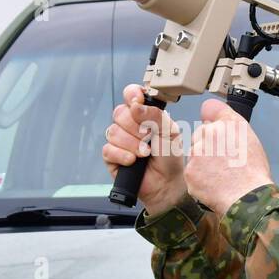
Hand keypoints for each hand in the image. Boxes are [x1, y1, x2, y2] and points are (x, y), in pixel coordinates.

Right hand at [101, 84, 186, 215]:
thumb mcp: (170, 132)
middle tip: (148, 137)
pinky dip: (122, 155)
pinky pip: (108, 149)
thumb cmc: (170, 157)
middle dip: (135, 127)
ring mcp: (119, 141)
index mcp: (144, 114)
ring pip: (113, 131)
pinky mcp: (112, 157)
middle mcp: (130, 125)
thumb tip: (136, 105)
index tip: (138, 102)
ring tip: (145, 154)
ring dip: (131, 144)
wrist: (167, 183)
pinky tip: (133, 161)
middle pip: (119, 113)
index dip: (132, 95)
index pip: (131, 95)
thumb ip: (155, 115)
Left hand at [185, 98, 273, 217]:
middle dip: (208, 144)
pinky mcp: (189, 171)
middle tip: (224, 161)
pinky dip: (200, 178)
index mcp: (227, 123)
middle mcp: (209, 133)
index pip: (210, 108)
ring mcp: (197, 152)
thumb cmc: (253, 172)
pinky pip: (192, 172)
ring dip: (203, 162)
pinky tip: (214, 184)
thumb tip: (212, 113)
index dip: (212, 119)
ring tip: (221, 174)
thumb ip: (231, 123)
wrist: (247, 196)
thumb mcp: (250, 138)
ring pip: (195, 153)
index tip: (214, 128)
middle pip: (201, 134)